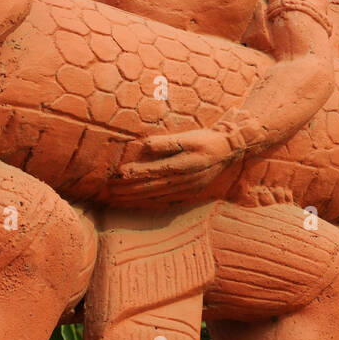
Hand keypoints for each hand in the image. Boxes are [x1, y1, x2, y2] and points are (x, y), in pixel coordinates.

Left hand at [106, 128, 233, 200]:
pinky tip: (138, 202)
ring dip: (135, 198)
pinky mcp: (189, 192)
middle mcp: (183, 181)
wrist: (229, 151)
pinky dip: (149, 201)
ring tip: (117, 198)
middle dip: (129, 190)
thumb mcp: (188, 137)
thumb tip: (144, 146)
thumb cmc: (206, 140)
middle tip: (109, 190)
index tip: (117, 173)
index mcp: (182, 165)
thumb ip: (166, 143)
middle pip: (151, 187)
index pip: (152, 171)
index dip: (134, 173)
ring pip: (156, 196)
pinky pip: (165, 200)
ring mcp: (186, 189)